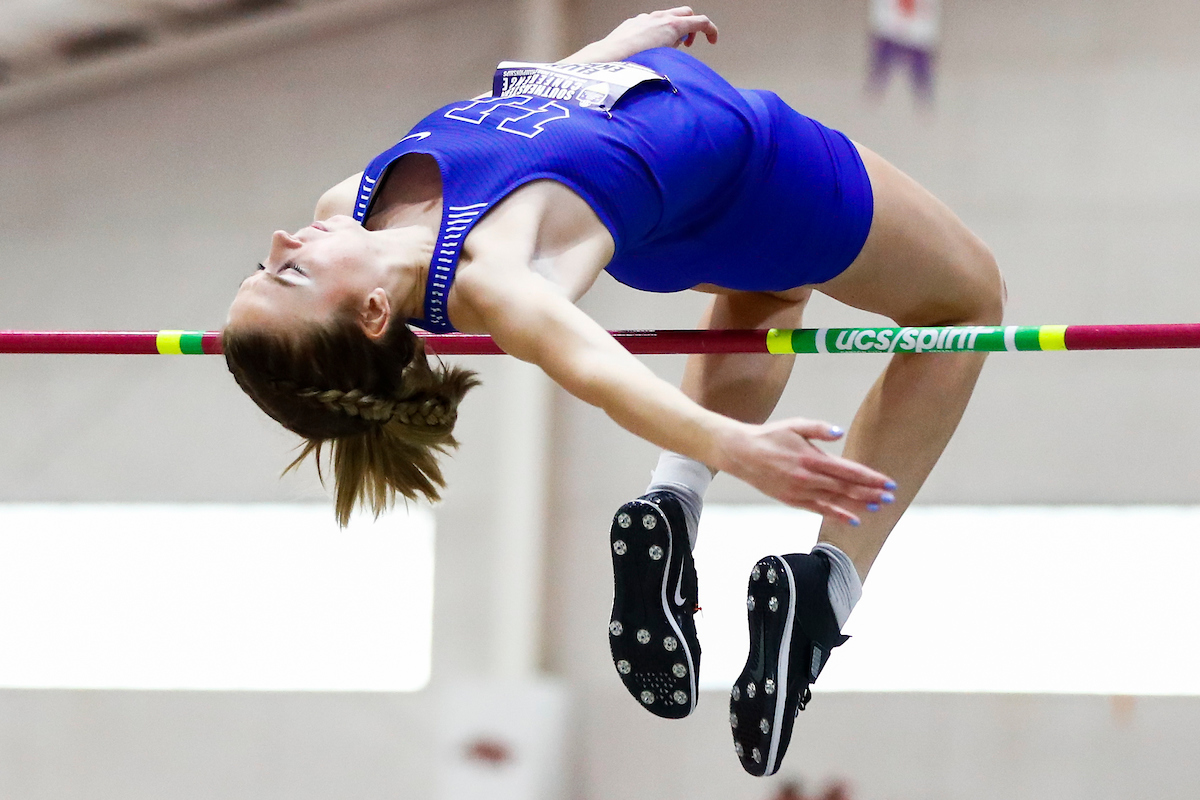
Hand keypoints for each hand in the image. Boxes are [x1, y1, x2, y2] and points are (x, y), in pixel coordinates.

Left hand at [600, 7, 718, 58]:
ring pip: (668, 16)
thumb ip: (677, 48)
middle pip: (686, 13)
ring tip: (668, 47)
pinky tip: (650, 46)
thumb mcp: (667, 58)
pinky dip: (657, 31)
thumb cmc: (637, 61)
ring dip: (674, 28)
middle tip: (688, 43)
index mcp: (673, 25)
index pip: (701, 22)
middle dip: (692, 27)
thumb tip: (679, 45)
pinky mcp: (635, 22)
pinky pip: (651, 22)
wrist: (611, 58)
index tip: (712, 40)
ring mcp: (647, 18)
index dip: (711, 31)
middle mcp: (661, 17)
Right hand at [715, 418, 896, 525]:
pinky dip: (837, 515)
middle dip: (871, 493)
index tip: (888, 482)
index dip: (870, 478)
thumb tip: (840, 433)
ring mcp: (800, 492)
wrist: (741, 453)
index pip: (849, 470)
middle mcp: (809, 478)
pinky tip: (852, 519)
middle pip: (846, 488)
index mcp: (812, 458)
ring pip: (836, 501)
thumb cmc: (770, 437)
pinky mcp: (792, 500)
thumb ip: (819, 429)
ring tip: (878, 507)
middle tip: (891, 497)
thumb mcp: (795, 425)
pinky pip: (819, 510)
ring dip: (859, 505)